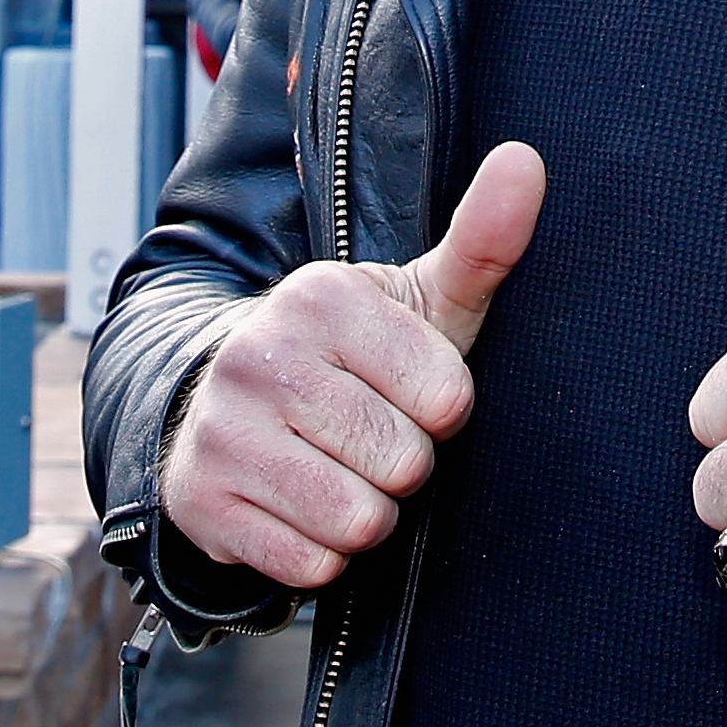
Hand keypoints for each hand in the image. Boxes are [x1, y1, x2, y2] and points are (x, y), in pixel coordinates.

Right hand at [159, 142, 544, 586]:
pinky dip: (319, 554)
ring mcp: (222, 430)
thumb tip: (526, 160)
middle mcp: (259, 356)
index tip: (406, 391)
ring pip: (358, 521)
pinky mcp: (200, 502)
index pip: (448, 398)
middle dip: (403, 466)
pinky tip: (297, 508)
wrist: (234, 410)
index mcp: (322, 298)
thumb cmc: (358, 359)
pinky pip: (310, 565)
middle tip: (366, 436)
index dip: (442, 411)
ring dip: (366, 516)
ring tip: (337, 470)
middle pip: (403, 464)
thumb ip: (483, 241)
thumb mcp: (423, 302)